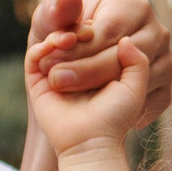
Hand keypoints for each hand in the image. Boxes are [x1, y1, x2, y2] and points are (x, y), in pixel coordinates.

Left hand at [26, 0, 171, 129]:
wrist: (78, 67)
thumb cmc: (66, 38)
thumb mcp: (51, 20)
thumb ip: (56, 9)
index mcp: (135, 7)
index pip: (109, 31)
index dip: (78, 48)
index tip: (50, 60)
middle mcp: (158, 33)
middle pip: (123, 58)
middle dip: (83, 71)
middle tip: (54, 80)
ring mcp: (166, 62)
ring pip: (135, 83)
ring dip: (97, 91)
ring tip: (66, 92)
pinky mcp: (167, 90)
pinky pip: (146, 104)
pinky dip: (118, 109)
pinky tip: (91, 106)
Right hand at [27, 27, 151, 157]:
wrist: (91, 140)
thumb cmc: (115, 116)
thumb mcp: (135, 87)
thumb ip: (138, 61)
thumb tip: (126, 39)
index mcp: (96, 68)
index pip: (93, 37)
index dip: (97, 29)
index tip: (104, 30)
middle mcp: (75, 69)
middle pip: (71, 37)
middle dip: (78, 30)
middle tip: (88, 31)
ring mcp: (55, 74)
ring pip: (52, 43)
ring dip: (60, 35)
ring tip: (70, 38)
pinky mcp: (37, 83)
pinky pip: (33, 57)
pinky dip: (42, 46)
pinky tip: (56, 44)